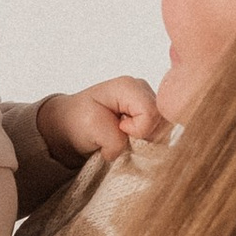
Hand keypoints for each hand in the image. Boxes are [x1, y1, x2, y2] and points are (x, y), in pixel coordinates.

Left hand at [37, 76, 163, 162]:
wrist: (72, 126)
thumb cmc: (79, 121)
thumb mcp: (91, 127)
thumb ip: (115, 139)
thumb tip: (130, 149)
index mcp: (129, 86)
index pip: (151, 113)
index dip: (138, 129)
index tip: (119, 129)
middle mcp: (143, 90)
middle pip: (161, 121)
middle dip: (143, 136)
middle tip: (121, 134)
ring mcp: (148, 103)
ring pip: (163, 130)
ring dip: (144, 140)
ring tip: (123, 136)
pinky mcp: (151, 116)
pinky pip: (160, 134)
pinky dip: (144, 142)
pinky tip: (129, 138)